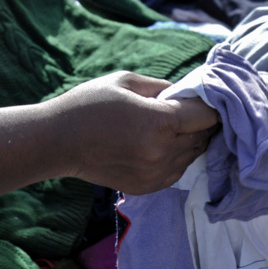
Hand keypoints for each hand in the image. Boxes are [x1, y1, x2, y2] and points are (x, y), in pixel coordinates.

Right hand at [49, 71, 218, 194]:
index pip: (208, 115)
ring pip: (193, 156)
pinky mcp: (147, 186)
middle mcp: (162, 152)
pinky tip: (158, 145)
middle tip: (189, 111)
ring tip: (171, 128)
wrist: (58, 142)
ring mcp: (155, 174)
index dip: (209, 104)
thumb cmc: (88, 104)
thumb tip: (187, 94)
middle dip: (201, 123)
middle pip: (204, 137)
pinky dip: (175, 157)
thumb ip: (163, 87)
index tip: (202, 98)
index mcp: (159, 122)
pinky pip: (177, 171)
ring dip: (189, 141)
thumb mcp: (126, 82)